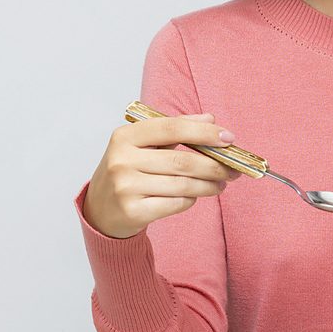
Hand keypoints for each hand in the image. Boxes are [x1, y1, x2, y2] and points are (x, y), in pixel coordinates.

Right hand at [82, 111, 243, 238]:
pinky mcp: (133, 211)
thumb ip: (175, 129)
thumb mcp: (143, 145)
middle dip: (215, 166)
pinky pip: (176, 204)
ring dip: (209, 185)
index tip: (228, 139)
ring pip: (183, 185)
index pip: (172, 128)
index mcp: (125, 136)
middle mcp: (122, 160)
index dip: (204, 133)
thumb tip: (210, 119)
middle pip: (182, 161)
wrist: (100, 209)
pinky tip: (194, 196)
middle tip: (233, 169)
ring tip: (220, 184)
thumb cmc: (128, 171)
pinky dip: (191, 199)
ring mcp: (125, 187)